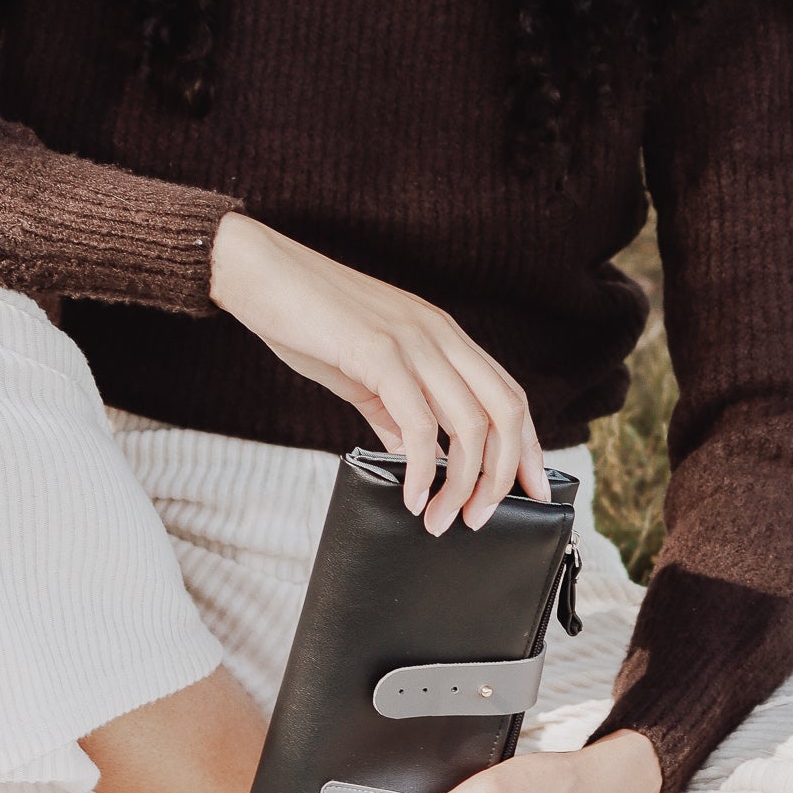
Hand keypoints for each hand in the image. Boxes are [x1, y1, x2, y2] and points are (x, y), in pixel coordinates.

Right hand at [210, 211, 549, 531]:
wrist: (258, 273)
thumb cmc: (307, 321)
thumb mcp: (364, 371)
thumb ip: (395, 412)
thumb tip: (417, 458)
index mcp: (443, 336)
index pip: (508, 395)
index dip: (530, 447)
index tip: (534, 492)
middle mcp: (440, 335)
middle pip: (505, 412)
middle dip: (504, 474)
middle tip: (482, 517)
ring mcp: (413, 341)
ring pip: (470, 423)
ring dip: (463, 483)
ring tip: (441, 519)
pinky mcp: (380, 352)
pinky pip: (419, 422)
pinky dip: (422, 469)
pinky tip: (412, 497)